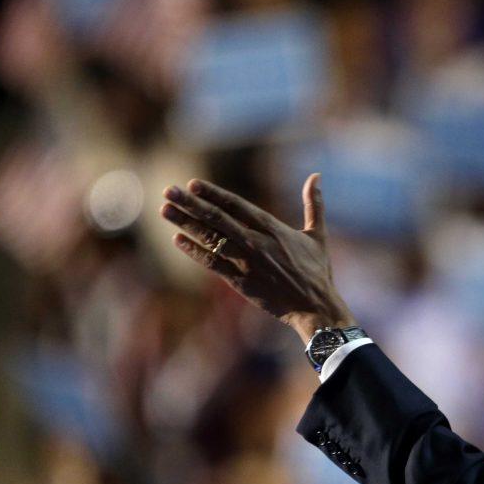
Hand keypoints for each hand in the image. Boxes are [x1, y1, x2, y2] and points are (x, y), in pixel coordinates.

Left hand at [160, 174, 353, 342]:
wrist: (315, 307)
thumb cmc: (317, 272)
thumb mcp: (317, 235)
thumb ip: (314, 204)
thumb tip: (316, 176)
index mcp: (274, 229)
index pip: (237, 206)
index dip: (213, 194)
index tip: (193, 184)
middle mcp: (257, 243)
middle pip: (217, 219)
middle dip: (191, 203)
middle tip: (168, 190)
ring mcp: (247, 262)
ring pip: (211, 239)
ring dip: (186, 224)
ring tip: (165, 210)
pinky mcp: (241, 282)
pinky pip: (213, 264)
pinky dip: (195, 252)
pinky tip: (178, 240)